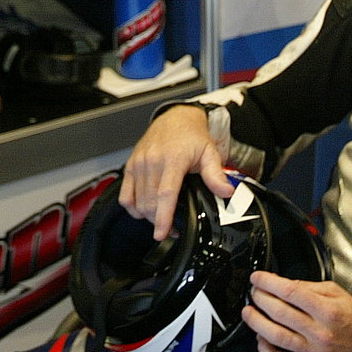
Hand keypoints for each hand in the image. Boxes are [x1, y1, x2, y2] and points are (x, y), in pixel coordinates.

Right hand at [118, 104, 233, 239]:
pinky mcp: (130, 165)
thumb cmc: (191, 136)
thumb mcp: (209, 153)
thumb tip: (226, 192)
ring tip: (160, 220)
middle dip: (158, 221)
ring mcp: (139, 163)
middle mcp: (152, 161)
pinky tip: (143, 210)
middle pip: (150, 202)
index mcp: (173, 159)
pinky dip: (132, 207)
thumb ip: (216, 174)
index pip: (165, 194)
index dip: (163, 217)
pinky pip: (125, 195)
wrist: (175, 118)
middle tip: (172, 229)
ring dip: (147, 216)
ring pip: (137, 201)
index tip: (162, 233)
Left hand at [243, 273, 351, 351]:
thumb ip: (311, 288)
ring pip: (276, 336)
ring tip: (249, 312)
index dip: (269, 283)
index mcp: (328, 311)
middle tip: (254, 292)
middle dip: (260, 299)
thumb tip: (285, 285)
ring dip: (256, 322)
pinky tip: (261, 339)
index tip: (258, 278)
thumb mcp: (339, 295)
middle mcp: (320, 333)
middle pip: (280, 313)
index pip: (291, 292)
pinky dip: (265, 350)